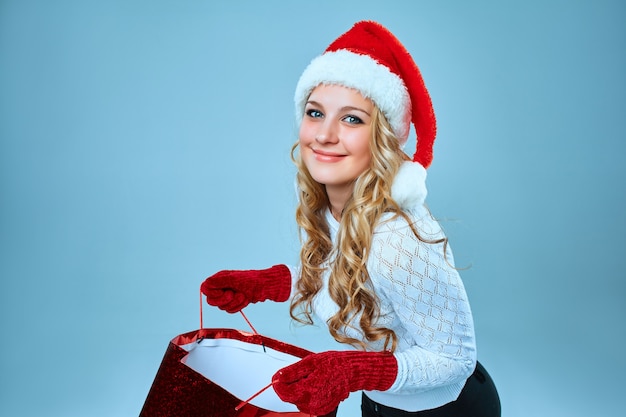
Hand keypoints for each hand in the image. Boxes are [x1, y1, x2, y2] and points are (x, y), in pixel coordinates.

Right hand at [200, 264, 290, 312]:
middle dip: (224, 300)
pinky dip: (238, 306)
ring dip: (234, 303)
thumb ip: (218, 282)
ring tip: (243, 296)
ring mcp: (229, 294)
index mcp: (220, 278)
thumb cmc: (252, 280)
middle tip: (233, 294)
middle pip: (212, 301)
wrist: (266, 287)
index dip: (212, 293)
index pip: (206, 288)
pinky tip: (245, 300)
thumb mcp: (234, 280)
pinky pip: (230, 310)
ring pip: (222, 307)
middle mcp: (223, 286)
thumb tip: (205, 284)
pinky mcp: (235, 302)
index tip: (222, 292)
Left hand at [272, 350, 397, 415]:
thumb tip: (278, 377)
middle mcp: (313, 403)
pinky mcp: (321, 409)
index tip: (278, 376)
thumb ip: (292, 372)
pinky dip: (307, 393)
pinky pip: (307, 402)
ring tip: (311, 376)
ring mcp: (317, 408)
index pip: (284, 392)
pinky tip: (316, 384)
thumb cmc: (334, 364)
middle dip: (290, 385)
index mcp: (309, 390)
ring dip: (299, 389)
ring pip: (297, 400)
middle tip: (300, 372)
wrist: (352, 371)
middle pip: (290, 397)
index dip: (278, 383)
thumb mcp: (311, 362)